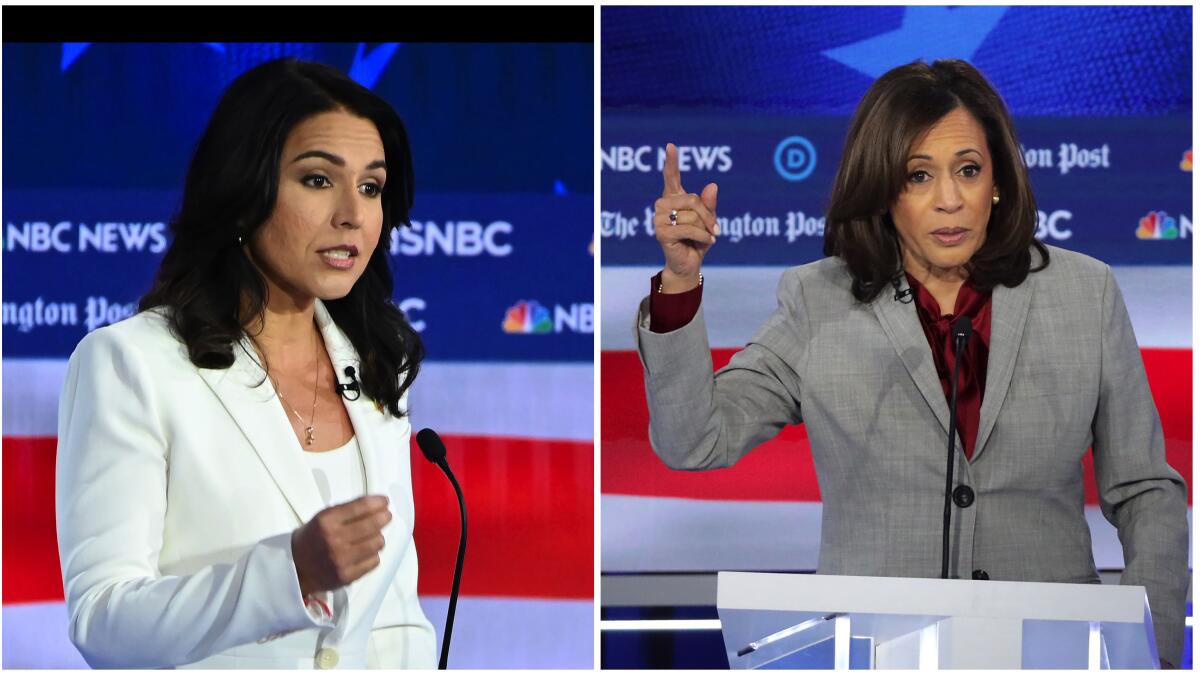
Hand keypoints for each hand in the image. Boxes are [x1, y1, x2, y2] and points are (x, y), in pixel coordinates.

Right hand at [291, 495, 390, 595]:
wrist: (294, 567)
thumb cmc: (312, 537)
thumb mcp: (323, 517)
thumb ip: (347, 511)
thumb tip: (376, 504)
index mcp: (326, 521)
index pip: (360, 507)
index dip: (377, 502)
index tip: (385, 501)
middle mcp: (334, 539)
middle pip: (373, 525)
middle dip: (384, 517)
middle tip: (386, 516)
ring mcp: (341, 559)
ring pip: (377, 543)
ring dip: (378, 537)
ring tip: (373, 536)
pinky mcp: (347, 576)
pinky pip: (374, 562)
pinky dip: (373, 555)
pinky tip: (366, 553)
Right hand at [654, 142, 718, 292]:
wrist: (689, 265)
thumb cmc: (698, 241)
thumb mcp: (708, 220)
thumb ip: (709, 204)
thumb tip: (712, 186)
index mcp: (673, 199)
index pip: (671, 177)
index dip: (671, 162)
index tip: (671, 146)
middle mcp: (663, 206)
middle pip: (691, 199)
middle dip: (707, 214)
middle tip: (716, 228)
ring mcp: (659, 219)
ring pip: (691, 215)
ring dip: (706, 228)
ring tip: (709, 237)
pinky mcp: (660, 233)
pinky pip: (688, 228)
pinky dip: (703, 236)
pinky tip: (708, 242)